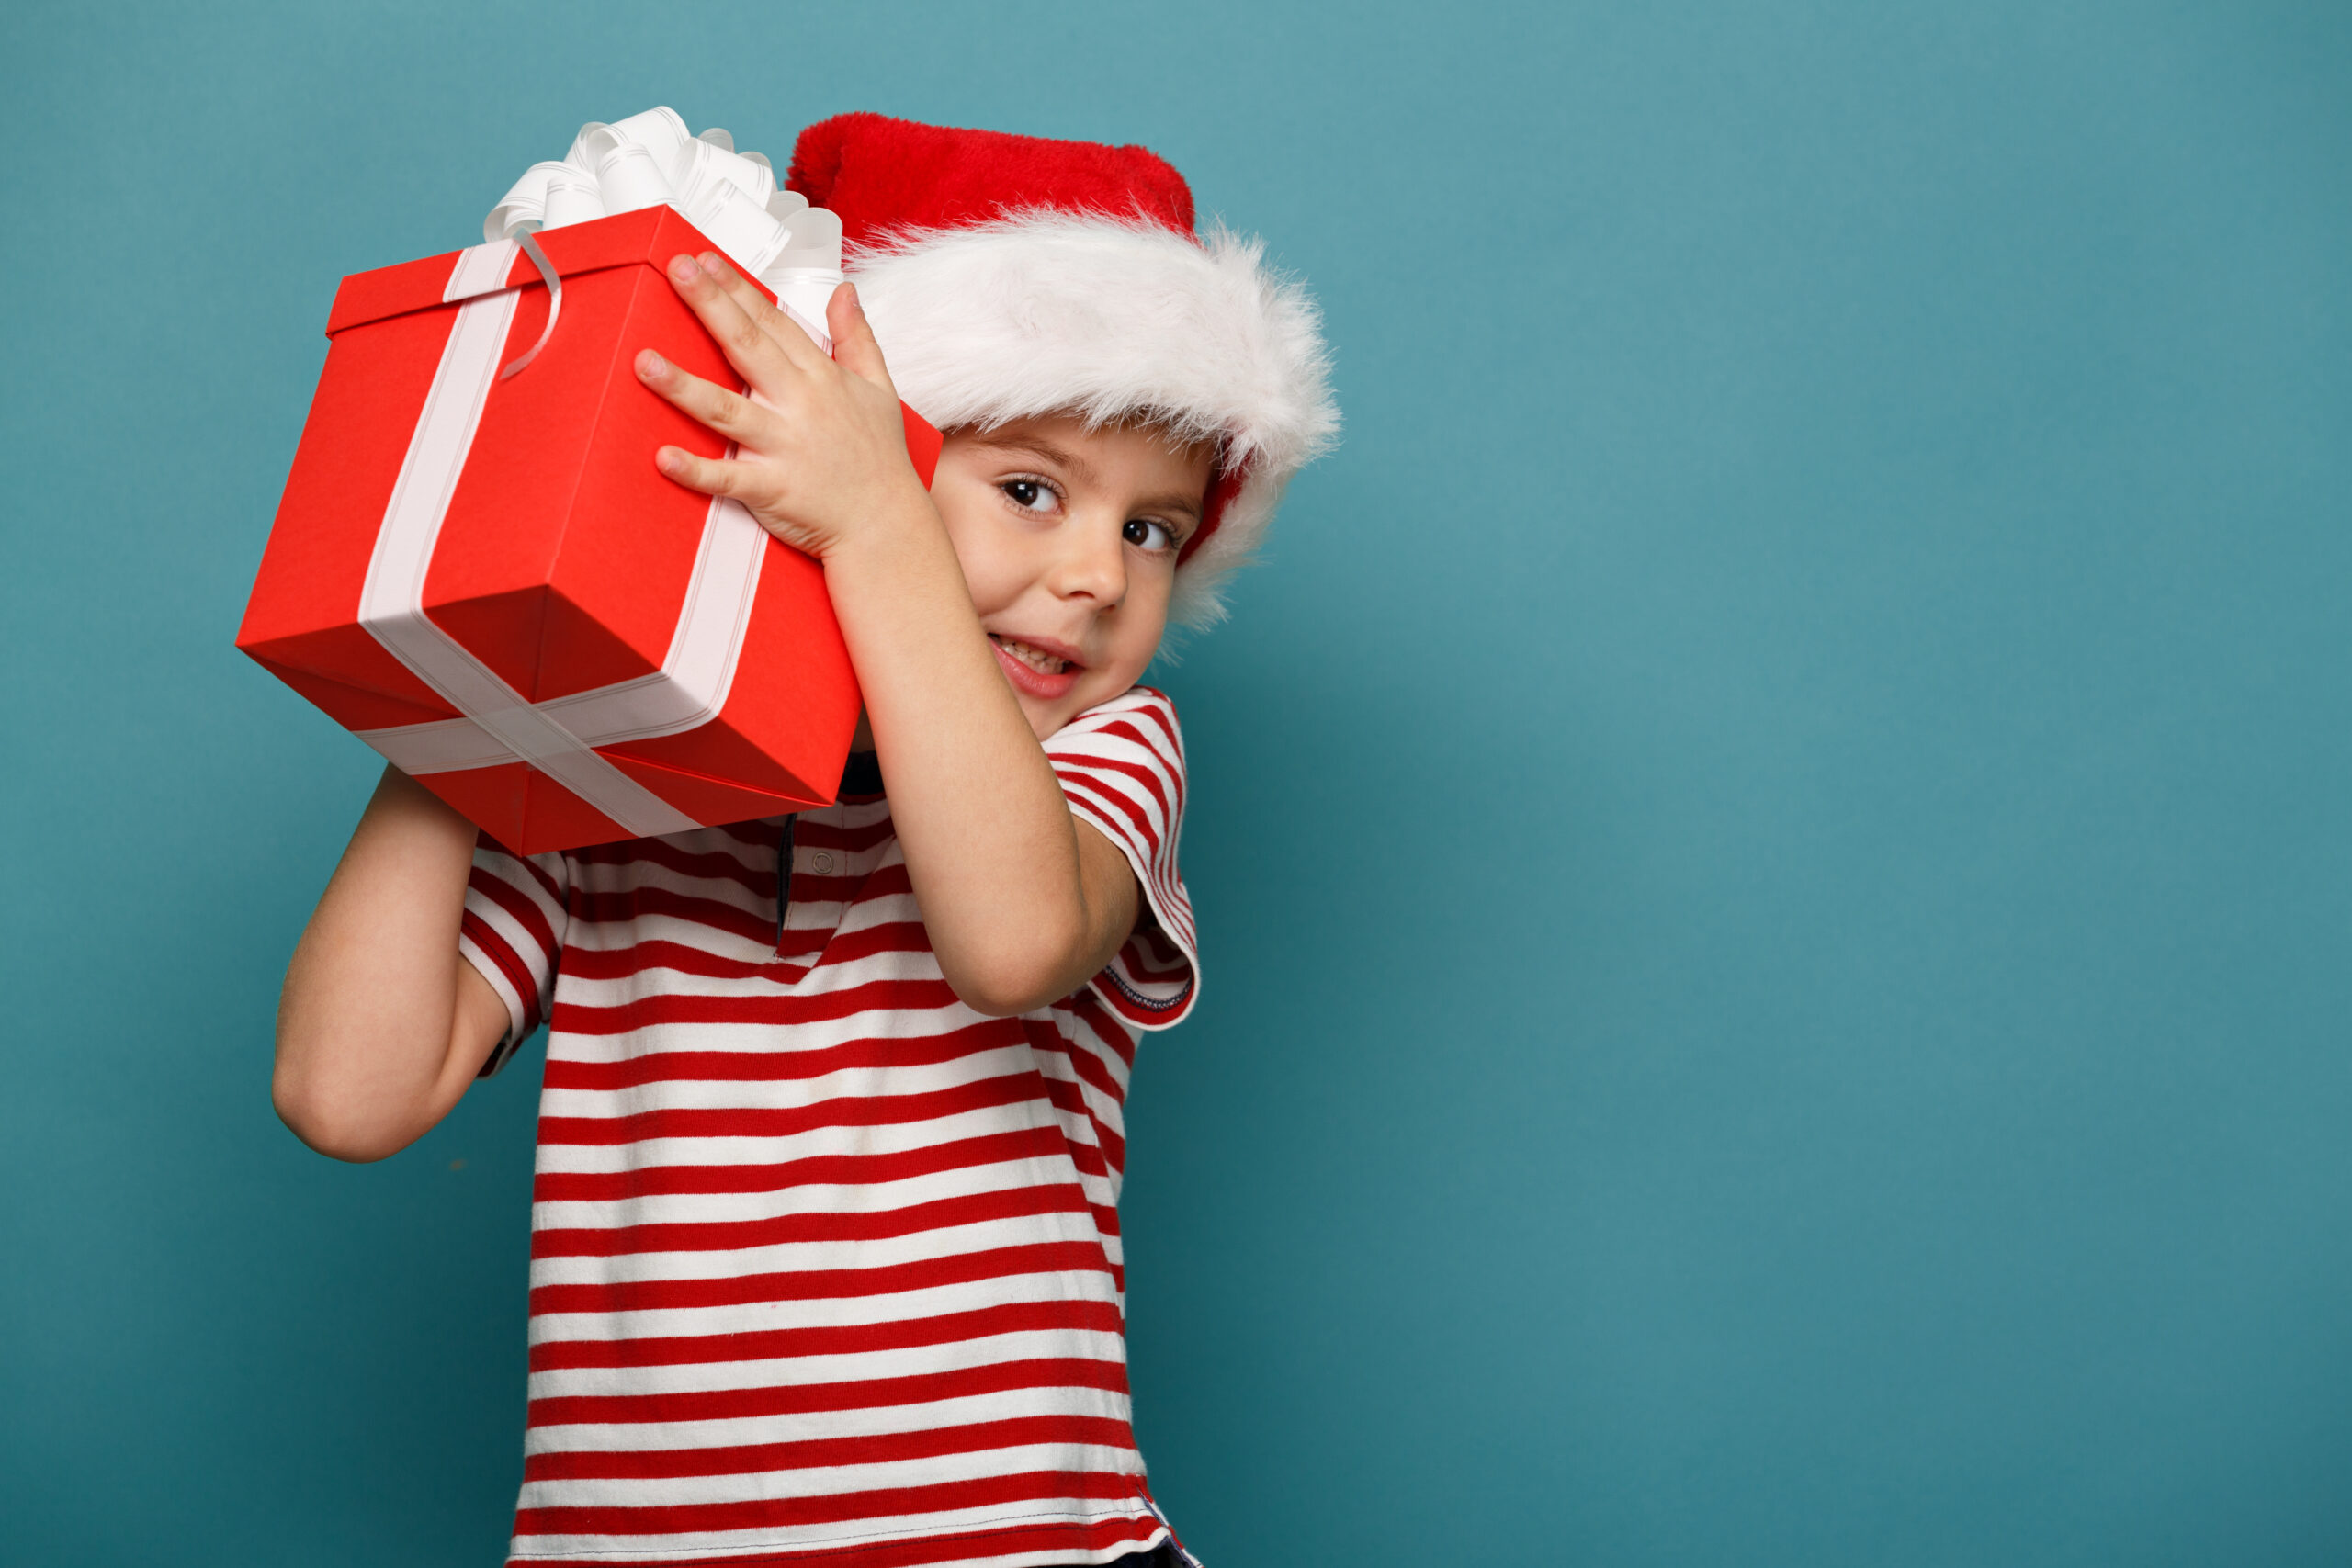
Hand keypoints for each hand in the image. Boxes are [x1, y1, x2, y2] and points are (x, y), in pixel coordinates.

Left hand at [636, 251, 929, 559]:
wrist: (887, 526)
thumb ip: (857, 337)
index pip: (773, 322)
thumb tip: (846, 291)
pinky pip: (728, 478)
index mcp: (820, 378)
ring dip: (683, 386)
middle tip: (676, 270)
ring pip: (725, 409)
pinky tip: (664, 457)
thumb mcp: (880, 388)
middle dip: (710, 305)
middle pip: (747, 346)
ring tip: (645, 361)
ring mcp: (783, 447)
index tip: (705, 261)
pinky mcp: (772, 488)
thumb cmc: (880, 460)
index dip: (737, 289)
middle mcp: (799, 405)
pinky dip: (696, 470)